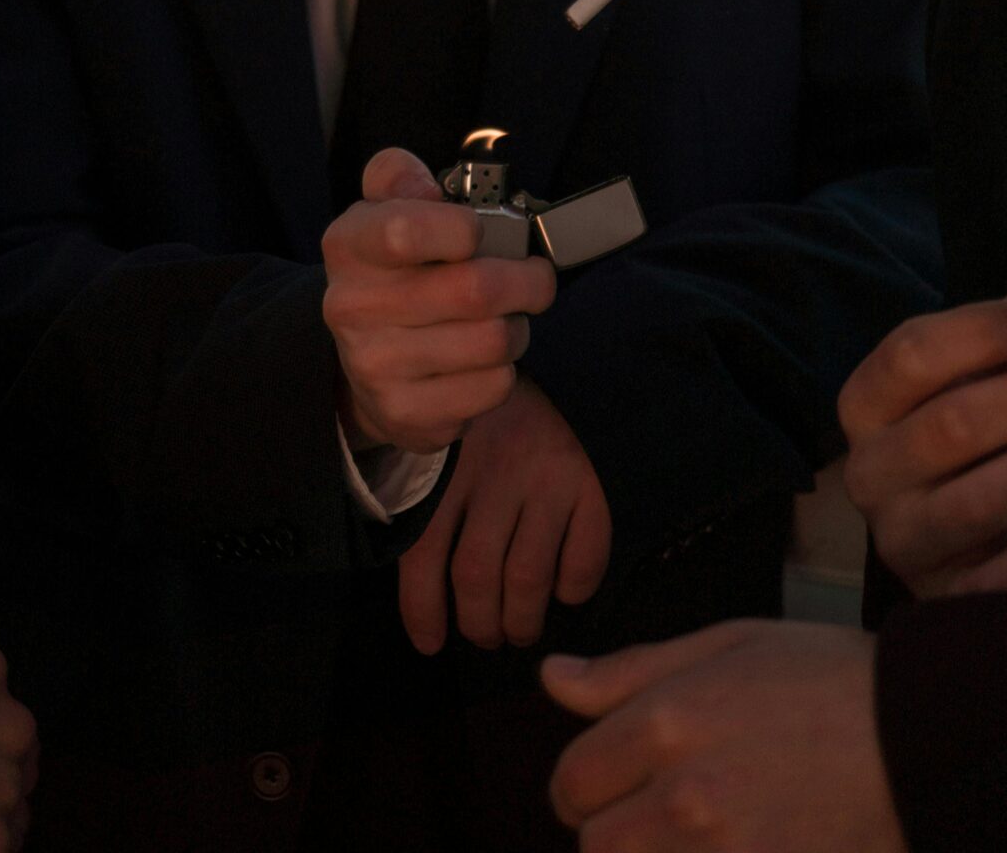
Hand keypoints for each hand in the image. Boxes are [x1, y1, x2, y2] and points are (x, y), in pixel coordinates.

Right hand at [323, 148, 555, 453]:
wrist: (364, 357)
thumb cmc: (393, 269)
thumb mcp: (384, 208)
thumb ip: (399, 175)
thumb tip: (426, 186)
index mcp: (349, 245)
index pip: (404, 231)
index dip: (461, 228)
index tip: (479, 231)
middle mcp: (352, 307)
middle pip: (475, 290)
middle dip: (526, 279)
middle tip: (533, 277)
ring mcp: (376, 366)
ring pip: (493, 340)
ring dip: (518, 326)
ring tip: (505, 317)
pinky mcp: (407, 414)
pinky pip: (493, 387)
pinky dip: (505, 369)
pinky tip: (485, 358)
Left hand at [398, 374, 610, 652]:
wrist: (511, 361)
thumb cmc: (466, 426)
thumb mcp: (430, 456)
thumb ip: (423, 516)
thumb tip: (422, 609)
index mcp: (441, 470)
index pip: (423, 557)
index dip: (423, 612)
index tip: (431, 645)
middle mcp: (490, 473)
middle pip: (477, 577)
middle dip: (480, 624)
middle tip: (486, 635)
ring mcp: (542, 475)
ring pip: (527, 577)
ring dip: (522, 620)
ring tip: (519, 628)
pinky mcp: (584, 479)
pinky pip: (584, 555)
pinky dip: (574, 586)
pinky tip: (565, 591)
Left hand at [543, 619, 904, 851]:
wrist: (923, 735)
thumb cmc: (825, 677)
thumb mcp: (726, 644)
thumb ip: (629, 671)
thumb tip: (551, 678)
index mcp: (667, 722)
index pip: (573, 781)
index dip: (585, 783)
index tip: (610, 780)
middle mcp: (686, 796)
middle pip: (595, 847)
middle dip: (610, 831)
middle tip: (646, 814)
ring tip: (686, 832)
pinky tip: (726, 846)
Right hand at [840, 290, 1006, 597]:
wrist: (962, 541)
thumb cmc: (970, 436)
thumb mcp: (970, 376)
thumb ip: (1001, 338)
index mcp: (863, 407)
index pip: (910, 354)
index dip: (986, 331)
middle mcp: (869, 474)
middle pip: (954, 424)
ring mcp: (902, 540)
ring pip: (983, 500)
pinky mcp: (945, 598)